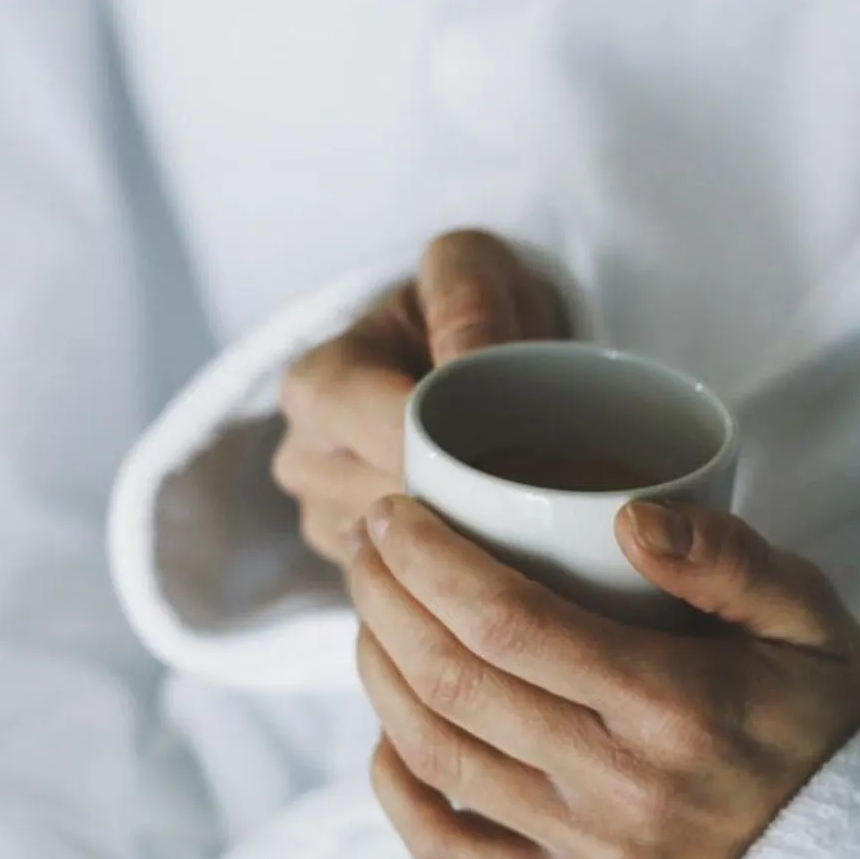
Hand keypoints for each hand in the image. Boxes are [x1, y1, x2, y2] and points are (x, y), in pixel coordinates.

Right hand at [273, 230, 567, 564]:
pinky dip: (462, 574)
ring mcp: (326, 521)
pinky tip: (507, 550)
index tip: (538, 463)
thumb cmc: (468, 307)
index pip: (393, 443)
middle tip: (555, 499)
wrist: (459, 352)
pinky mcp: (357, 566)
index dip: (468, 457)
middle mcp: (304, 461)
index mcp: (318, 387)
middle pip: (400, 512)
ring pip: (405, 562)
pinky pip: (412, 589)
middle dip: (477, 508)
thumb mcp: (472, 269)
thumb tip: (467, 362)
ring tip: (532, 518)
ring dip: (472, 548)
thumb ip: (469, 300)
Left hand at [347, 494, 859, 858]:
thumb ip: (729, 557)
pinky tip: (388, 731)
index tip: (394, 513)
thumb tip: (628, 517)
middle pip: (457, 682)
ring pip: (438, 758)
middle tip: (367, 547)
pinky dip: (397, 789)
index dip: (429, 561)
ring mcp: (593, 856)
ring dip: (381, 675)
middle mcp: (623, 788)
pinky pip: (451, 852)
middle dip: (387, 600)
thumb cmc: (824, 712)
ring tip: (372, 615)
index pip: (509, 622)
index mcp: (676, 706)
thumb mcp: (812, 615)